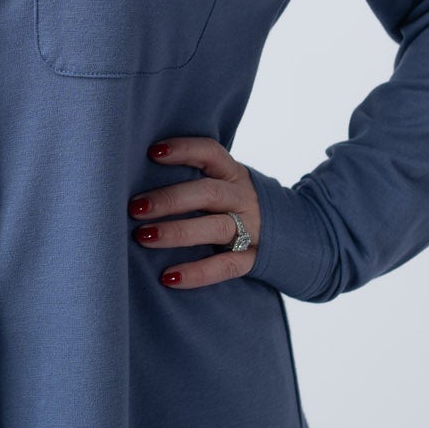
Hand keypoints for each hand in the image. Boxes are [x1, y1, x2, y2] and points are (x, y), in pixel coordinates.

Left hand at [128, 135, 262, 290]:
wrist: (294, 234)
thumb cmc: (235, 204)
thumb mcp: (225, 183)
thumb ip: (193, 179)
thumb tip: (133, 178)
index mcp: (233, 173)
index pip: (211, 153)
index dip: (184, 150)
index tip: (152, 152)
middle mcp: (243, 198)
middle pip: (208, 193)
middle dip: (170, 199)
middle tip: (135, 207)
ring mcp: (252, 228)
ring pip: (215, 228)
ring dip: (177, 232)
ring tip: (143, 237)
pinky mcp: (253, 259)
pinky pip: (225, 266)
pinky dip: (197, 273)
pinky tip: (168, 277)